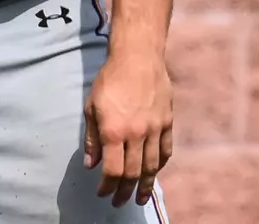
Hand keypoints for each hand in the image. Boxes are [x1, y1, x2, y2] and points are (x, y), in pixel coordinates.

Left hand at [83, 50, 174, 207]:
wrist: (138, 56)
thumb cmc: (110, 79)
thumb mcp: (91, 107)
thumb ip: (92, 138)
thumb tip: (91, 164)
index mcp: (114, 131)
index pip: (112, 170)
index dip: (107, 187)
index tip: (102, 193)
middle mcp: (136, 133)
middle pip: (133, 173)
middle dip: (124, 192)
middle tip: (119, 202)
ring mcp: (154, 128)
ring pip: (151, 166)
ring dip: (145, 186)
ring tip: (141, 198)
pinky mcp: (167, 121)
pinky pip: (165, 150)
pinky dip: (159, 165)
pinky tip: (154, 172)